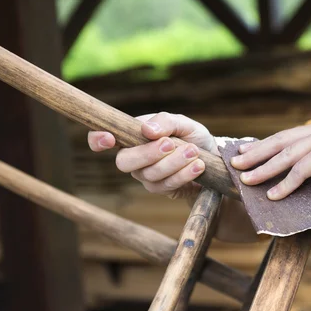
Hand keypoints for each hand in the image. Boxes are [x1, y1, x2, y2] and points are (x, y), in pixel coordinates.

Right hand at [88, 112, 217, 198]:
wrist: (213, 157)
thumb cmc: (192, 136)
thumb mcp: (183, 123)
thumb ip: (166, 121)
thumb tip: (147, 130)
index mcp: (132, 135)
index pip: (101, 138)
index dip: (97, 139)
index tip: (108, 138)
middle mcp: (134, 157)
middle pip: (124, 162)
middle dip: (147, 153)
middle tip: (170, 144)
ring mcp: (145, 175)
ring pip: (149, 174)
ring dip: (173, 162)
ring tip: (193, 152)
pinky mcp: (161, 189)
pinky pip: (166, 185)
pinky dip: (184, 174)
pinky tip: (198, 166)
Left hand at [230, 118, 310, 208]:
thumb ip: (310, 159)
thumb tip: (281, 167)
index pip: (287, 137)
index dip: (264, 146)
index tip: (245, 153)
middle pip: (281, 143)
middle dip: (256, 154)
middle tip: (235, 163)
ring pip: (286, 157)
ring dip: (263, 171)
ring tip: (246, 181)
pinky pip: (299, 172)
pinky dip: (284, 186)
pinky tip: (272, 196)